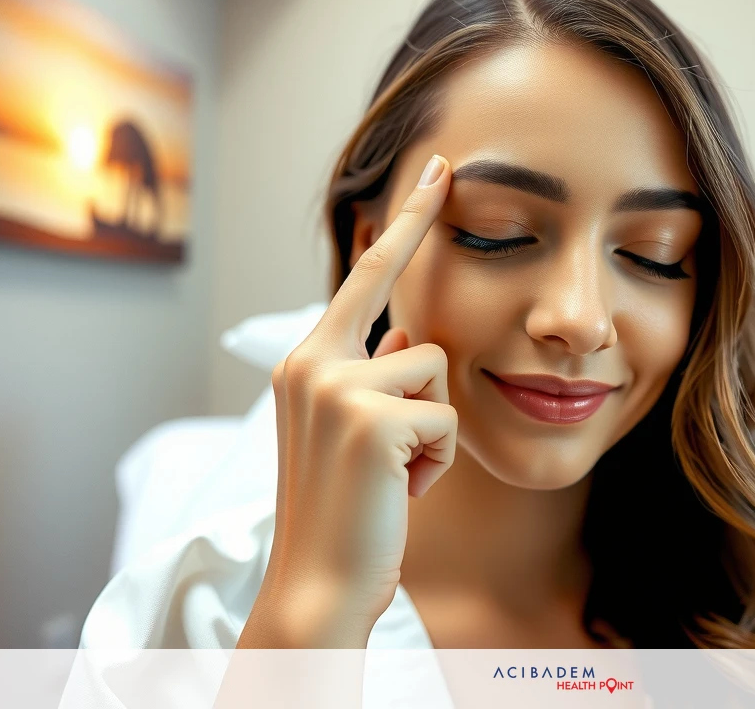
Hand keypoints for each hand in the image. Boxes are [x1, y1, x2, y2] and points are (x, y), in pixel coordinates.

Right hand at [238, 154, 455, 647]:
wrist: (319, 584)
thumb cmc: (349, 510)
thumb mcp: (354, 431)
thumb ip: (376, 376)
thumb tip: (411, 340)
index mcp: (306, 362)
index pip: (365, 277)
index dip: (405, 223)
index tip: (437, 170)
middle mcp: (311, 362)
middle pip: (417, 327)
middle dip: (433, 354)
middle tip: (449, 172)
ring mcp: (336, 387)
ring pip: (438, 375)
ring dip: (434, 433)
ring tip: (396, 474)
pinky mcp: (370, 419)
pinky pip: (446, 421)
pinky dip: (437, 463)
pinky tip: (402, 490)